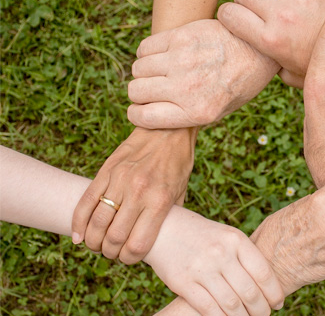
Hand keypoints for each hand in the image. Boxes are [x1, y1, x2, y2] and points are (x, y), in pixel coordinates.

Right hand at [72, 127, 196, 263]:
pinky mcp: (106, 171)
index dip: (130, 259)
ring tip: (97, 244)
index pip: (137, 244)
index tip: (129, 258)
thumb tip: (157, 240)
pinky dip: (78, 222)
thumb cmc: (177, 164)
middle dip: (110, 252)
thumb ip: (168, 217)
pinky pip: (86, 201)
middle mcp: (138, 192)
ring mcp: (119, 180)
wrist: (167, 130)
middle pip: (114, 237)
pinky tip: (78, 235)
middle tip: (112, 253)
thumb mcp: (181, 192)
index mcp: (159, 201)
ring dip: (93, 241)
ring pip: (96, 222)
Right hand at [127, 19, 279, 128]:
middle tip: (153, 89)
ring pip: (138, 68)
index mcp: (197, 112)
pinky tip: (162, 55)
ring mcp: (182, 60)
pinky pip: (145, 47)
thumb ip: (187, 116)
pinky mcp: (181, 37)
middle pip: (136, 91)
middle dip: (140, 93)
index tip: (141, 109)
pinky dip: (147, 53)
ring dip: (144, 72)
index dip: (137, 114)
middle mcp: (187, 88)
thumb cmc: (238, 84)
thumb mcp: (219, 112)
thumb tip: (153, 116)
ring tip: (160, 71)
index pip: (143, 117)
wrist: (258, 50)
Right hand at [144, 206, 283, 315]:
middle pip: (250, 292)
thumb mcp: (226, 236)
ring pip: (232, 305)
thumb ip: (244, 256)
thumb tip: (268, 285)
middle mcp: (220, 253)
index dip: (274, 292)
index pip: (263, 272)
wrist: (163, 228)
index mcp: (235, 239)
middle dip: (261, 310)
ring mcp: (202, 268)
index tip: (277, 303)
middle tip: (263, 315)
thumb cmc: (202, 236)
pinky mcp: (183, 283)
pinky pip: (209, 309)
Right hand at [218, 0, 324, 86]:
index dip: (229, 14)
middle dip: (248, 0)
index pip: (229, 14)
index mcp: (269, 40)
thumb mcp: (288, 74)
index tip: (236, 18)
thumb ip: (267, 65)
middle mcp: (281, 16)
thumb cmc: (318, 65)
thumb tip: (251, 60)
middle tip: (260, 9)